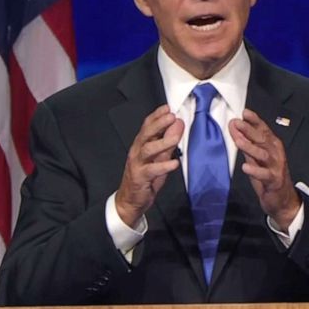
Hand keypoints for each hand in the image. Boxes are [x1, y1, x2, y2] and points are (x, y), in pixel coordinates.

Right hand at [115, 105, 183, 226]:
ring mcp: (137, 164)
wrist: (130, 200)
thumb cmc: (146, 177)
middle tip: (171, 117)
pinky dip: (163, 166)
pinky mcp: (140, 177)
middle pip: (146, 134)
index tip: (168, 107)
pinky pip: (152, 170)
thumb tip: (178, 125)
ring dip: (162, 143)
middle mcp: (137, 151)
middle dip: (159, 124)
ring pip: (148, 149)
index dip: (156, 115)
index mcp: (141, 144)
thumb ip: (169, 143)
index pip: (147, 126)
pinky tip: (175, 163)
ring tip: (176, 138)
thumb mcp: (159, 158)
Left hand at [228, 109, 300, 228]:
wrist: (282, 199)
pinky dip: (254, 170)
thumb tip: (234, 128)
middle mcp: (276, 153)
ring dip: (250, 147)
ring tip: (238, 141)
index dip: (255, 121)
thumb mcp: (256, 158)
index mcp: (272, 145)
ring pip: (263, 155)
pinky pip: (264, 174)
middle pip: (262, 139)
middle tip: (237, 123)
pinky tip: (245, 167)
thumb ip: (246, 144)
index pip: (263, 130)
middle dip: (249, 130)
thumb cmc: (268, 175)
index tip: (245, 113)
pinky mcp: (274, 180)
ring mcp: (276, 167)